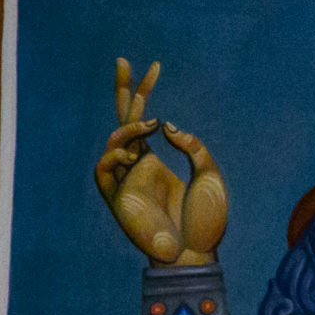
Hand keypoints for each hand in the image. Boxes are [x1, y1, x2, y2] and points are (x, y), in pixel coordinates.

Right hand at [94, 57, 227, 264]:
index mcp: (157, 162)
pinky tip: (132, 153)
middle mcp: (138, 167)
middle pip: (123, 122)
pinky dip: (114, 155)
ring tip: (148, 124)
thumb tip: (164, 124)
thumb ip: (191, 146)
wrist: (197, 254)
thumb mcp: (210, 174)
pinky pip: (104, 169)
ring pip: (114, 142)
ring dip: (128, 128)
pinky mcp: (117, 199)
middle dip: (123, 90)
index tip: (155, 65)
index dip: (146, 92)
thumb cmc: (207, 221)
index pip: (145, 121)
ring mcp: (126, 181)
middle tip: (122, 60)